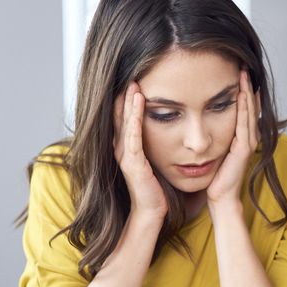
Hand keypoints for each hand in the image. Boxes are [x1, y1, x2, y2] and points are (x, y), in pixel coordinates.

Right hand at [113, 82, 166, 217]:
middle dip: (125, 96)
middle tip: (131, 75)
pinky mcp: (132, 162)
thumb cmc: (155, 187)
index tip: (134, 81)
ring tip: (134, 84)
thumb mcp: (153, 160)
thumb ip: (153, 144)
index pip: (124, 118)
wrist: (152, 211)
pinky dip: (135, 118)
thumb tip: (165, 128)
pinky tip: (138, 103)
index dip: (127, 100)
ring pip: (125, 122)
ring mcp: (125, 155)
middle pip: (121, 116)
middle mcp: (122, 148)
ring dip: (129, 102)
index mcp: (127, 147)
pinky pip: (133, 135)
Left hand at [207, 70, 259, 206]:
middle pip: (248, 105)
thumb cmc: (214, 175)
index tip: (236, 70)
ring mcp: (247, 142)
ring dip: (246, 91)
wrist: (219, 197)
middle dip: (246, 85)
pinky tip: (241, 94)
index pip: (243, 107)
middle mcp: (247, 137)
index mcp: (239, 135)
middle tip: (243, 65)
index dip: (241, 89)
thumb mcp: (214, 149)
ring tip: (243, 73)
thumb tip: (202, 118)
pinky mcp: (243, 149)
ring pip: (248, 111)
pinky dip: (244, 108)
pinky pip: (244, 124)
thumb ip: (213, 134)